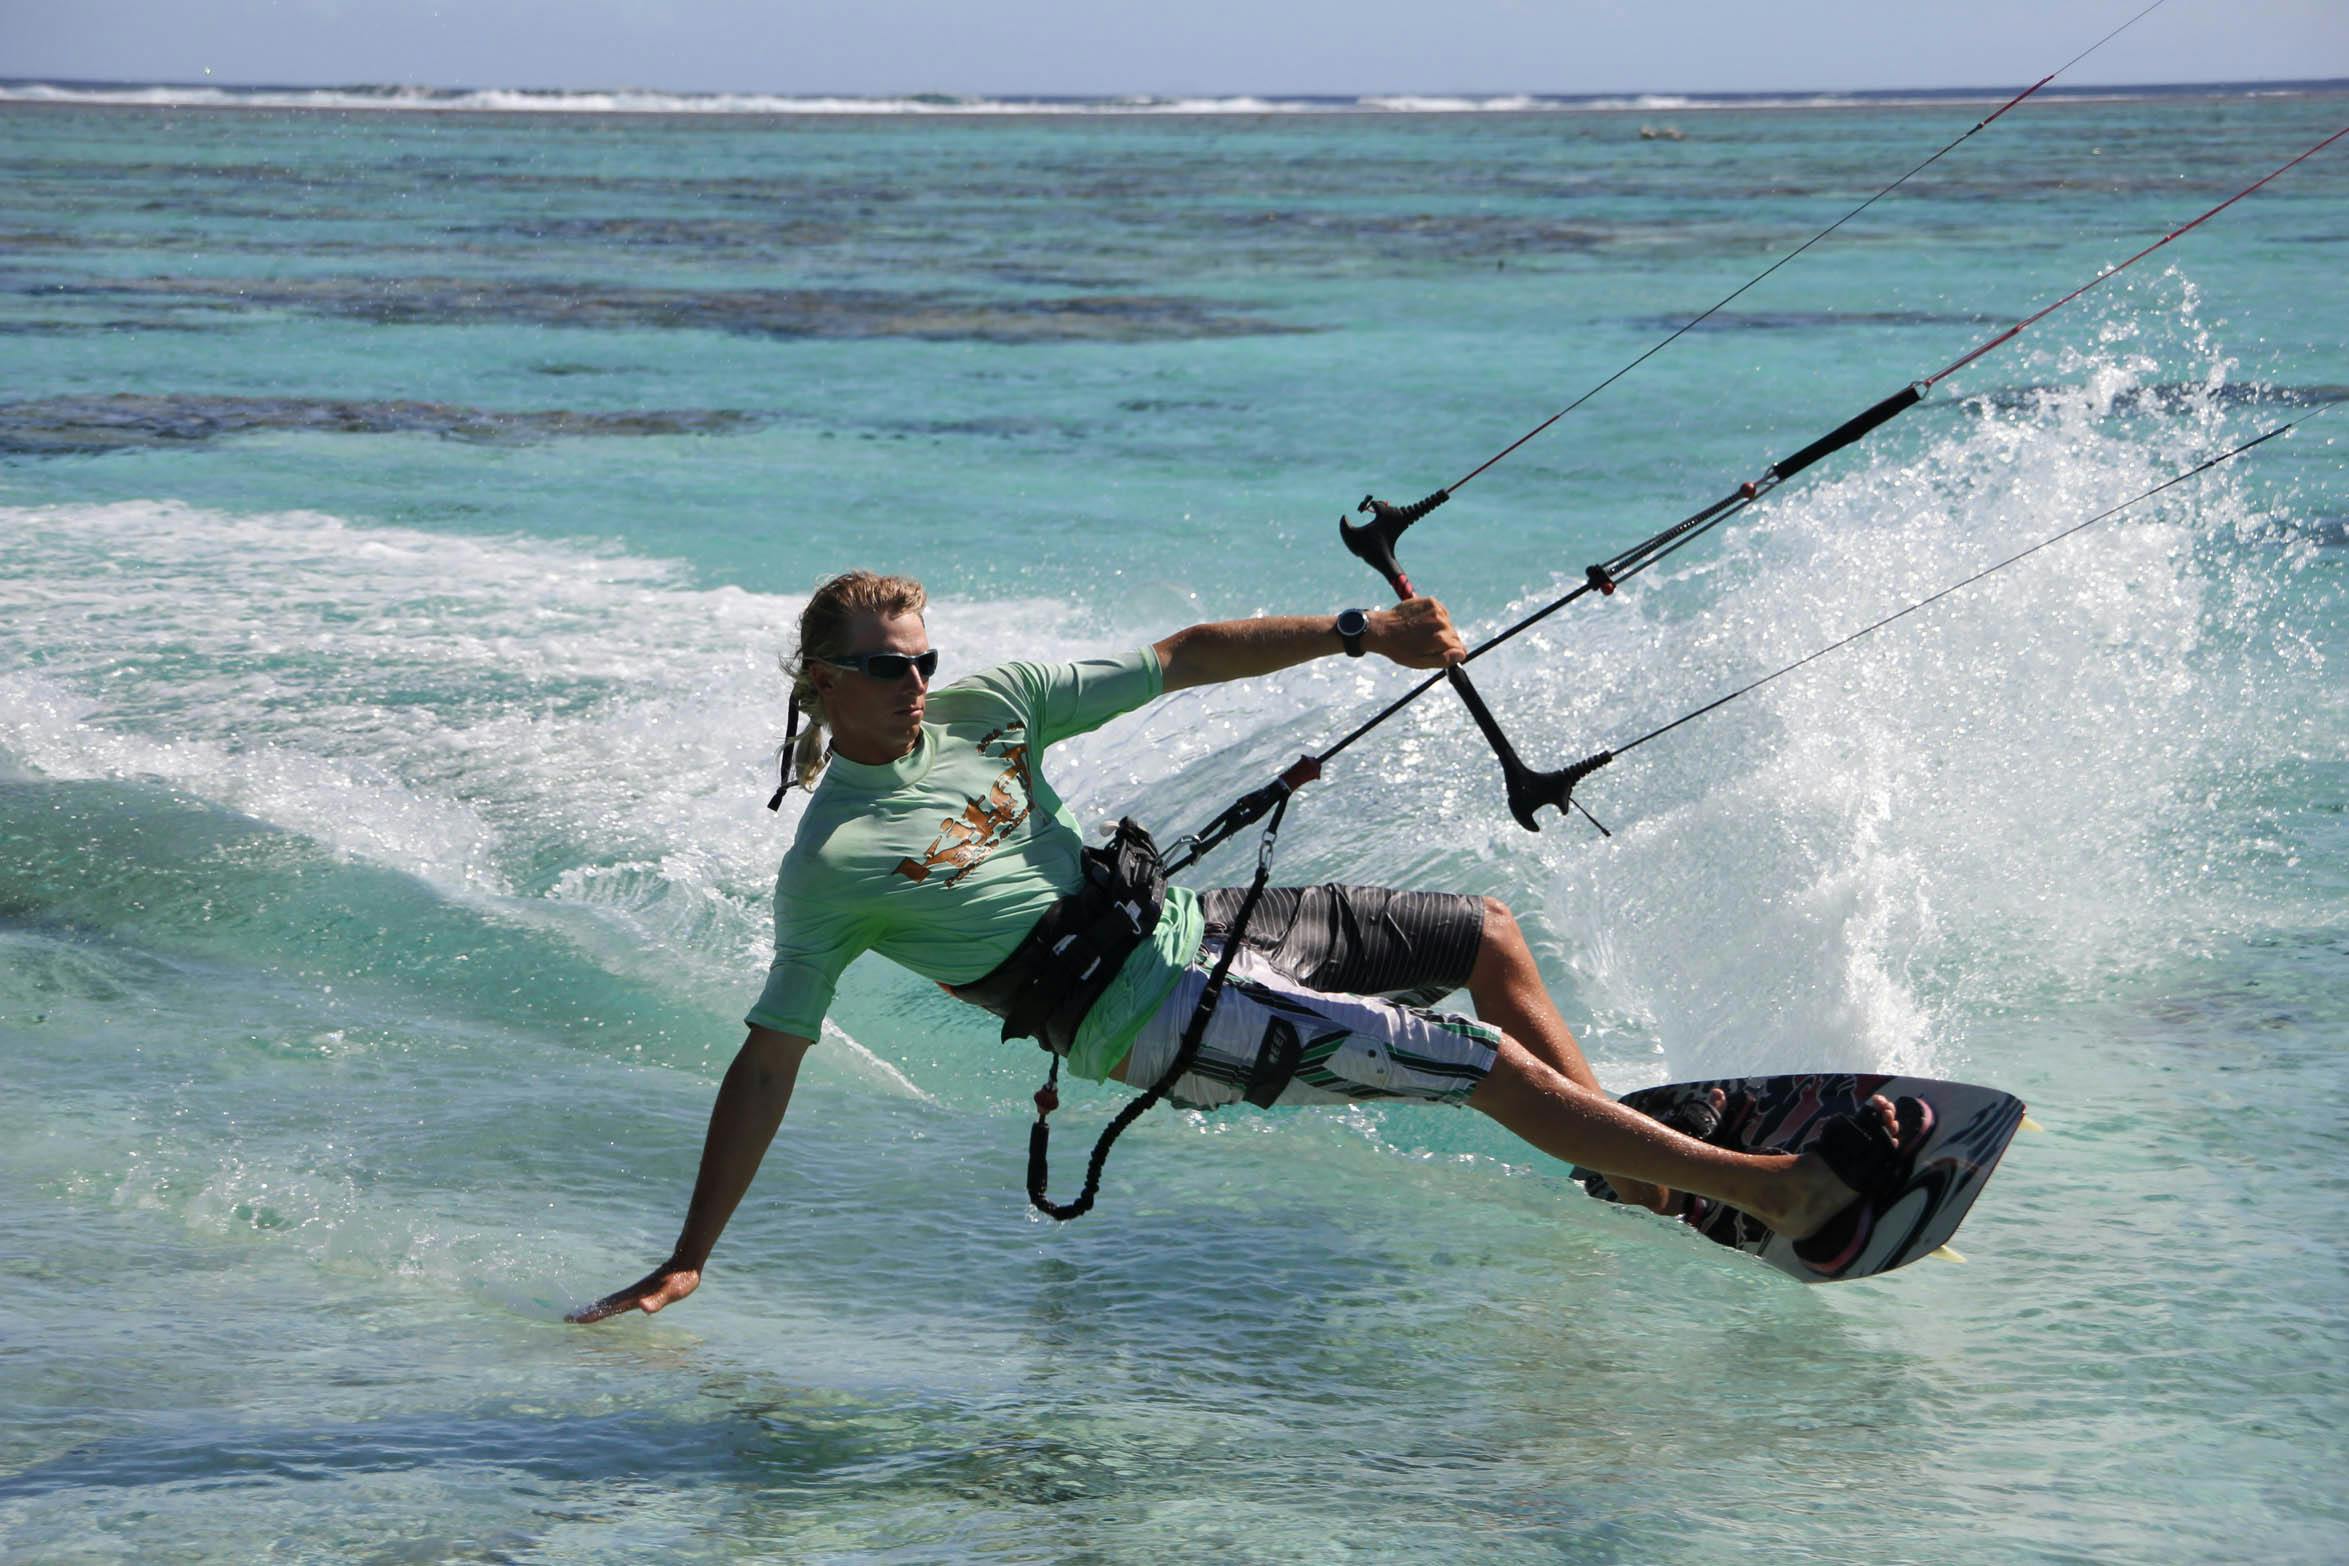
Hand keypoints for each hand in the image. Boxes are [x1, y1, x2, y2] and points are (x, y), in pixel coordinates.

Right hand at [566, 1257, 702, 1323]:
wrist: (686, 1261)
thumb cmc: (681, 1279)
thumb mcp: (673, 1292)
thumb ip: (658, 1300)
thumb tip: (643, 1307)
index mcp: (636, 1296)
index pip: (610, 1307)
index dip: (594, 1314)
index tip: (575, 1319)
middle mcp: (633, 1293)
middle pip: (606, 1303)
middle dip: (588, 1311)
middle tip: (569, 1318)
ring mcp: (636, 1291)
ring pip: (611, 1301)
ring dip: (596, 1307)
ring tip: (582, 1313)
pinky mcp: (642, 1290)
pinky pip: (620, 1299)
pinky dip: (609, 1304)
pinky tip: (608, 1307)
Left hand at [1368, 597, 1465, 669]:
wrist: (1381, 629)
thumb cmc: (1400, 649)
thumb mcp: (1420, 662)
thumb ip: (1443, 659)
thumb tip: (1461, 654)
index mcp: (1440, 639)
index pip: (1460, 649)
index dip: (1451, 654)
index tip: (1439, 653)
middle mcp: (1441, 622)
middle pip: (1454, 636)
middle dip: (1444, 642)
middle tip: (1426, 643)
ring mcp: (1436, 609)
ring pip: (1448, 624)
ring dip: (1439, 629)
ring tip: (1421, 633)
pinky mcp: (1431, 601)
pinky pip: (1442, 613)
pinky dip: (1436, 618)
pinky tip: (1422, 622)